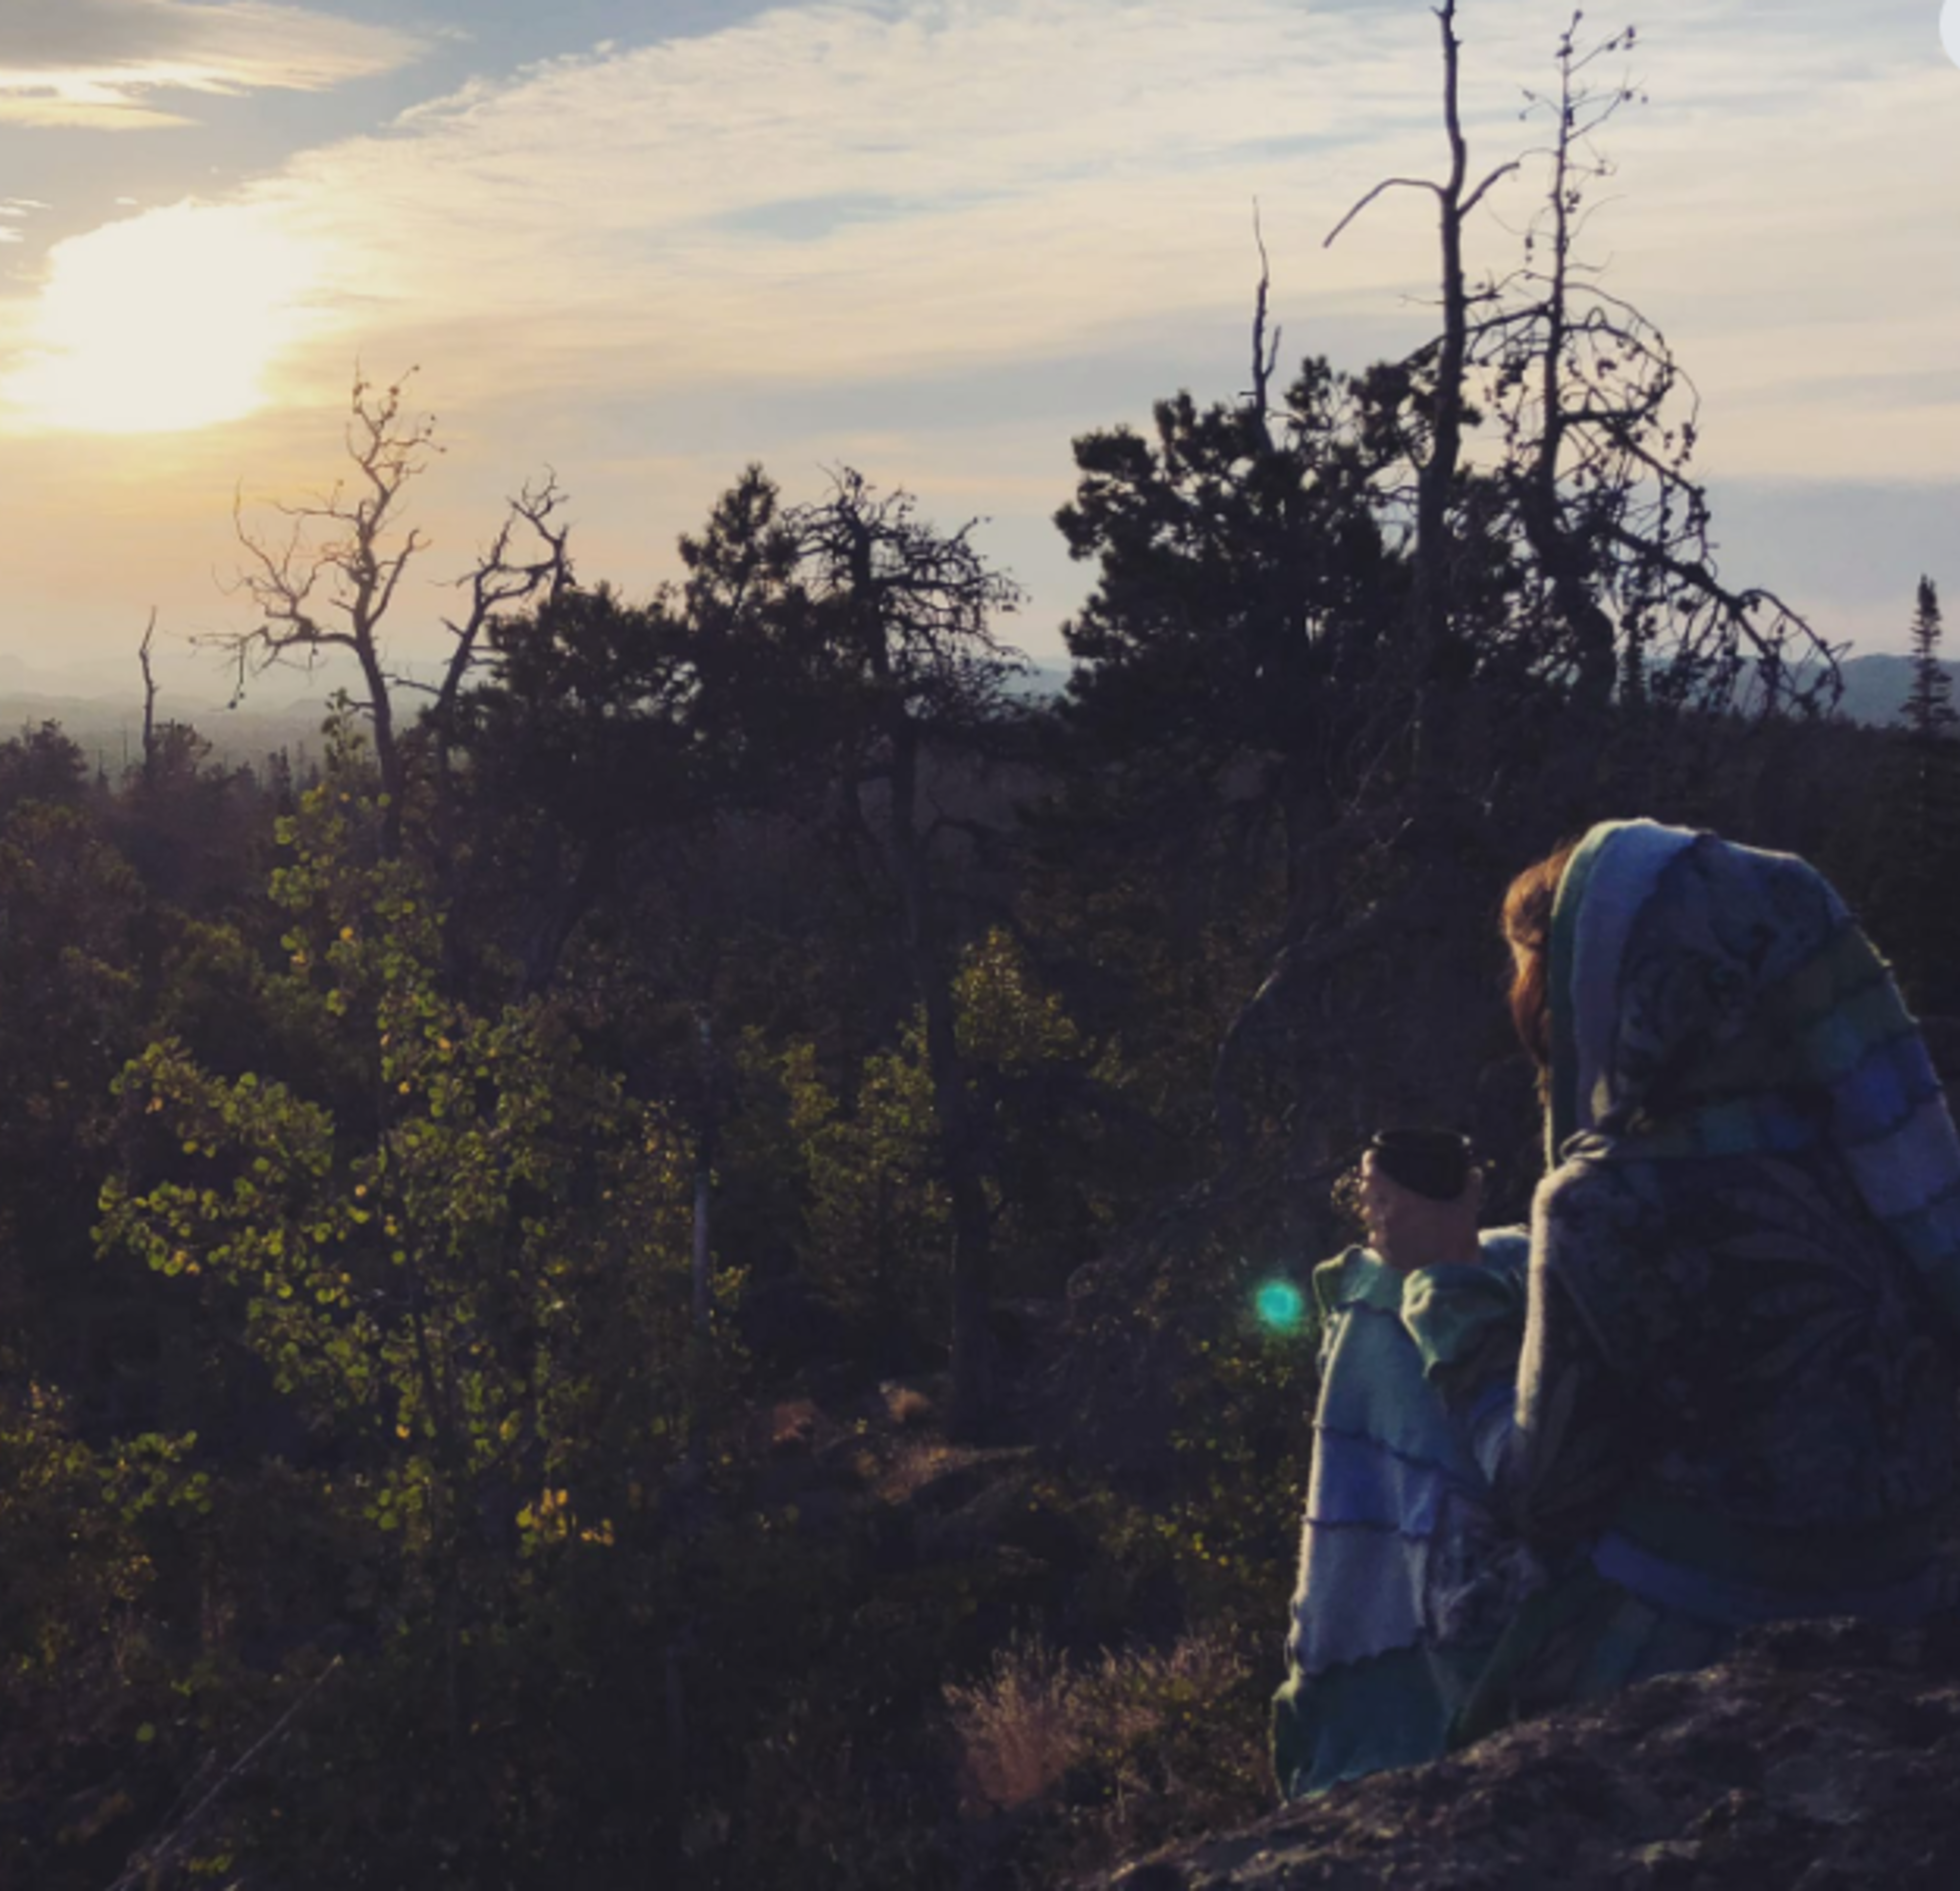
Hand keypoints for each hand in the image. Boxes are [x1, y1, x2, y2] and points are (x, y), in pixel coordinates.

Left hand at [1361, 1151, 1483, 1272]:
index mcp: (1402, 1202)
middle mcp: (1387, 1218)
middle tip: (1377, 1179)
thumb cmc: (1457, 1242)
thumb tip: (1474, 1171)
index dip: (1369, 1163)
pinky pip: (1373, 1236)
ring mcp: (1383, 1237)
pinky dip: (1378, 1229)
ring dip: (1372, 1207)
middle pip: (1365, 1193)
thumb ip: (1470, 1187)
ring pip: (1367, 1215)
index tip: (1371, 1156)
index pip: (1373, 1176)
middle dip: (1369, 1183)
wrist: (1450, 1277)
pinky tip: (1387, 1229)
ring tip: (1382, 1203)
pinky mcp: (1384, 1253)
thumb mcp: (1466, 1210)